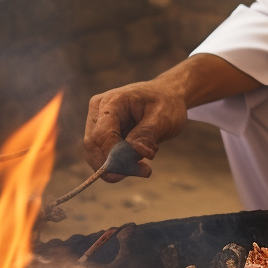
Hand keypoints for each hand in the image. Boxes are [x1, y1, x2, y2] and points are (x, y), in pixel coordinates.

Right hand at [82, 54, 262, 181]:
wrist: (175, 94)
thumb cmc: (171, 101)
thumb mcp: (166, 117)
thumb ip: (149, 136)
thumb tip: (138, 156)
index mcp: (109, 103)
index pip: (98, 139)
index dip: (112, 161)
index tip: (138, 171)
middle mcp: (99, 111)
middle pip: (92, 150)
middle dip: (115, 167)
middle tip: (145, 173)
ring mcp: (100, 122)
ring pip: (98, 156)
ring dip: (120, 168)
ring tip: (147, 168)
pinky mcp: (106, 132)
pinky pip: (107, 155)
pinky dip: (122, 164)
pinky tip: (144, 162)